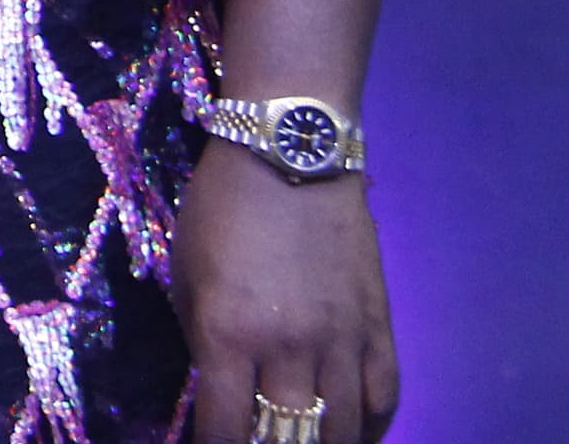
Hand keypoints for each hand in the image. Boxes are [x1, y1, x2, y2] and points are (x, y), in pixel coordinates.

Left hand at [172, 144, 398, 441]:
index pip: (225, 429)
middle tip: (256, 440)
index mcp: (228, 332)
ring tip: (298, 441)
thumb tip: (219, 390)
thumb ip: (201, 339)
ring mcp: (342, 341)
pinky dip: (368, 430)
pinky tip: (349, 436)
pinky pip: (383, 401)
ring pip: (340, 432)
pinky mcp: (381, 328)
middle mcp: (289, 347)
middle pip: (286, 439)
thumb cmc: (221, 207)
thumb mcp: (185, 271)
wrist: (291, 154)